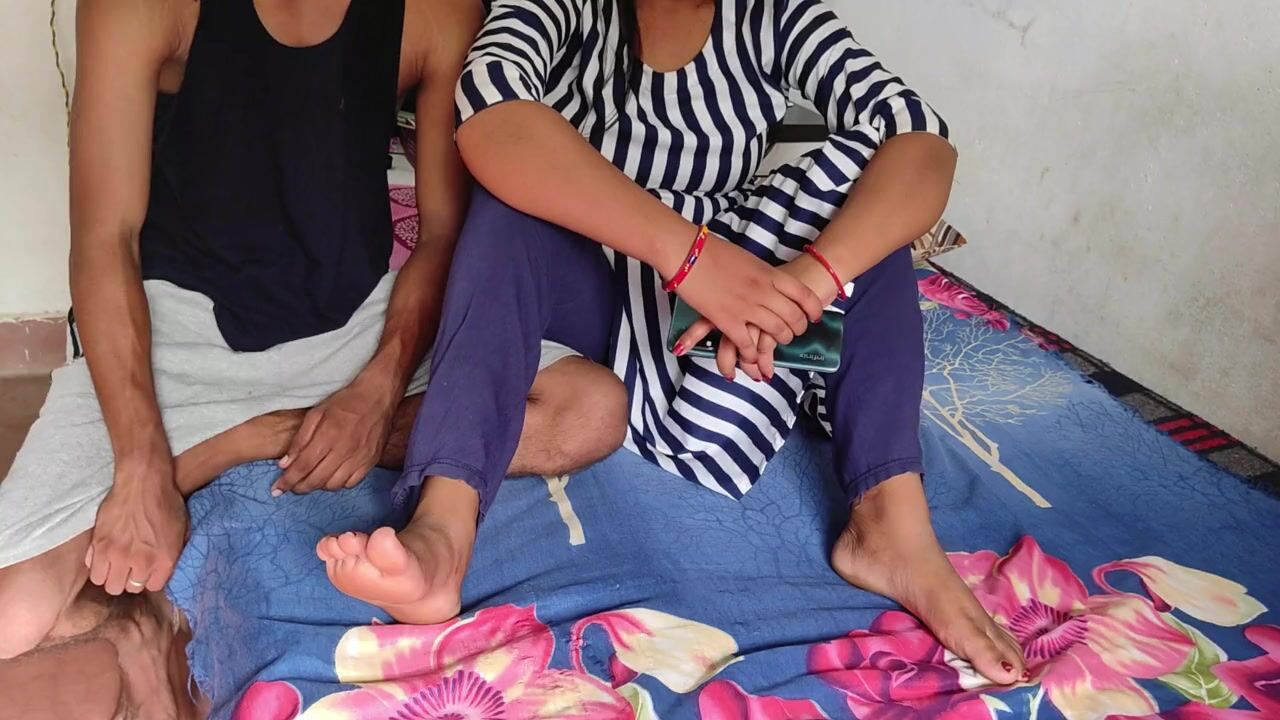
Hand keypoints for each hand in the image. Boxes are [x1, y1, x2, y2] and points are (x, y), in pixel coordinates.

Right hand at [87, 453, 186, 594]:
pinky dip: (97, 566)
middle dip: (129, 579)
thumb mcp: (182, 530)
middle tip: (129, 567)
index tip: (146, 570)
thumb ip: (172, 554)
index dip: (148, 578)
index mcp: (165, 560)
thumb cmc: (166, 502)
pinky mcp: (99, 544)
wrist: (143, 482)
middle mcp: (141, 561)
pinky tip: (104, 556)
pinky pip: (93, 569)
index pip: (152, 586)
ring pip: (108, 584)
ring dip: (111, 576)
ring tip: (115, 565)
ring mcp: (117, 554)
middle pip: (128, 588)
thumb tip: (162, 569)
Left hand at [273, 376, 398, 494]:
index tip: (278, 489)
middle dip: (300, 487)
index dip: (288, 480)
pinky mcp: (371, 461)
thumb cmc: (345, 402)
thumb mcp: (316, 413)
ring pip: (333, 485)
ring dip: (318, 486)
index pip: (303, 466)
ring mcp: (359, 458)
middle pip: (317, 479)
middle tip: (292, 487)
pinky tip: (331, 478)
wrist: (378, 397)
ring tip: (311, 480)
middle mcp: (344, 450)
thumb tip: (285, 463)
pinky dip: (338, 485)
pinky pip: (351, 483)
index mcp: (328, 435)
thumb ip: (299, 439)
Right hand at [673, 234, 822, 363]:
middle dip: (798, 329)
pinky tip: (752, 356)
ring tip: (775, 344)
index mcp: (769, 273)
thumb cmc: (711, 251)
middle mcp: (763, 291)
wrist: (686, 252)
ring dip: (779, 341)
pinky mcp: (727, 321)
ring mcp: (746, 307)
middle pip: (793, 317)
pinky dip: (753, 354)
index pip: (802, 294)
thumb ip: (760, 274)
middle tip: (795, 333)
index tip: (814, 316)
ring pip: (776, 332)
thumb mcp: (747, 259)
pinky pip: (748, 344)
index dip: (813, 308)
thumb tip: (767, 283)